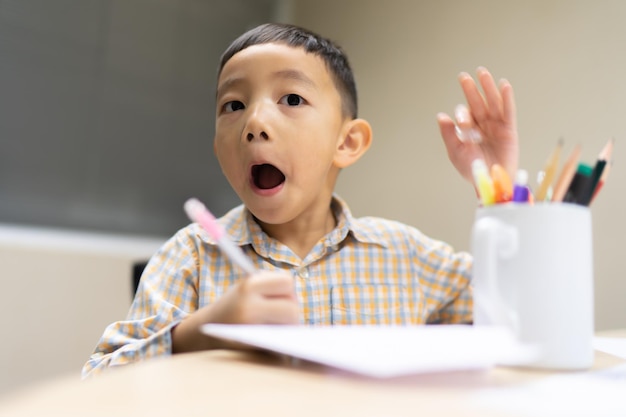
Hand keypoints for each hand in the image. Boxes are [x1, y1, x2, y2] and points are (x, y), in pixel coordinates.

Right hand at [172, 271, 298, 352]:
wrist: (203, 333)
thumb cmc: (233, 306)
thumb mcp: (246, 287)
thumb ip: (270, 286)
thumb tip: (296, 299)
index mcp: (248, 286)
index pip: (287, 282)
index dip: (286, 289)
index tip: (279, 295)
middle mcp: (249, 308)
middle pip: (292, 308)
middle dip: (291, 310)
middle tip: (280, 314)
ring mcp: (251, 331)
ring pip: (290, 327)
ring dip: (287, 326)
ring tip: (272, 325)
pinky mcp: (254, 351)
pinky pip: (281, 343)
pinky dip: (280, 340)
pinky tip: (270, 338)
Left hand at [437, 67, 518, 182]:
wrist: (490, 181)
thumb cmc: (472, 169)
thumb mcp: (456, 153)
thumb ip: (449, 135)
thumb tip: (441, 116)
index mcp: (468, 130)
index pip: (464, 115)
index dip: (463, 115)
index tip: (463, 124)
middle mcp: (482, 125)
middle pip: (477, 104)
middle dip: (471, 90)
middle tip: (463, 77)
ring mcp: (496, 126)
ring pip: (492, 103)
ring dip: (488, 88)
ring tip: (482, 73)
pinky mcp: (509, 130)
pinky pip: (508, 112)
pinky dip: (506, 99)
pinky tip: (504, 85)